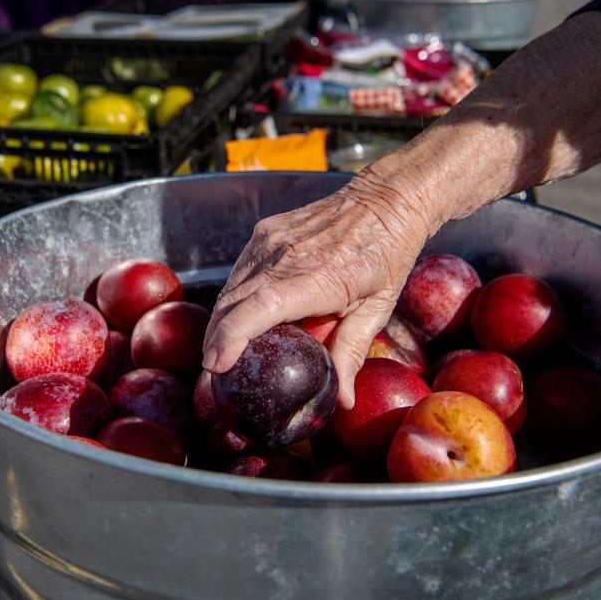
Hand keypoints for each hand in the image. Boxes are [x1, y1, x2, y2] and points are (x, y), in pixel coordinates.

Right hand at [202, 168, 428, 408]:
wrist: (385, 199)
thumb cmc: (388, 254)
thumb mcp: (379, 307)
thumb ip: (352, 352)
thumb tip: (343, 400)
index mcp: (319, 276)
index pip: (260, 307)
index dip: (233, 336)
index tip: (217, 364)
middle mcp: (287, 254)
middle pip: (233, 302)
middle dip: (216, 339)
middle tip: (213, 369)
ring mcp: (272, 239)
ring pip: (231, 286)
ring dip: (221, 319)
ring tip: (219, 349)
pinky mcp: (266, 231)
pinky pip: (240, 271)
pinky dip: (233, 296)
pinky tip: (236, 317)